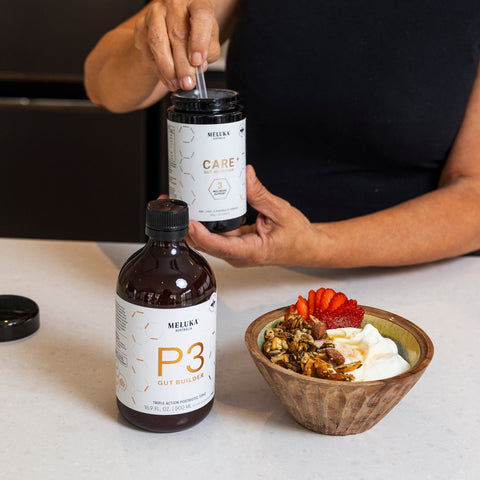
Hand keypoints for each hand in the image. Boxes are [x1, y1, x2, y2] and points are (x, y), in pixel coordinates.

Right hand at [134, 0, 220, 90]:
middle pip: (177, 34)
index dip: (199, 41)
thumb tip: (200, 65)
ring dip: (167, 68)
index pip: (201, 17)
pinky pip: (147, 50)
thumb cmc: (195, 32)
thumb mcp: (210, 40)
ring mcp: (155, 13)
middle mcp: (174, 4)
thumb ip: (210, 52)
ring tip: (176, 83)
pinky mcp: (141, 26)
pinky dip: (158, 69)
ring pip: (157, 41)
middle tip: (187, 82)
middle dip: (182, 64)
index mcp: (197, 2)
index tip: (198, 61)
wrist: (172, 28)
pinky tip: (167, 79)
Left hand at [187, 165, 322, 266]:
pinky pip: (214, 234)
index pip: (218, 246)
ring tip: (179, 202)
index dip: (200, 234)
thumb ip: (260, 195)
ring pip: (205, 239)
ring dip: (191, 223)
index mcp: (249, 252)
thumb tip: (245, 175)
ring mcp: (233, 250)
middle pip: (203, 243)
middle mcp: (236, 255)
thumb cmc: (297, 237)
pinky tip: (197, 206)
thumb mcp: (281, 212)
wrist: (305, 247)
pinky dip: (204, 221)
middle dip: (185, 225)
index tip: (188, 221)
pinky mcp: (233, 244)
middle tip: (172, 203)